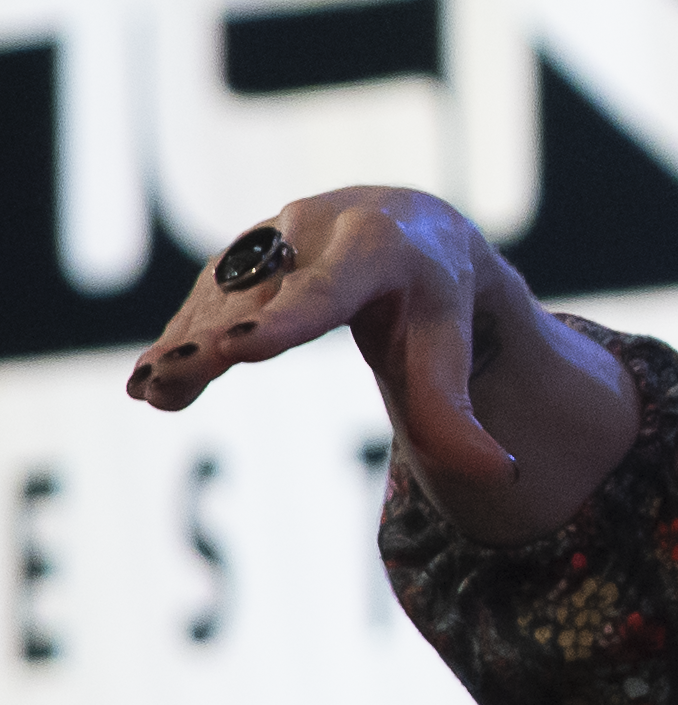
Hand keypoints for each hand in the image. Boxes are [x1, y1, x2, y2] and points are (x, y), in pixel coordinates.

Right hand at [127, 187, 521, 489]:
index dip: (285, 318)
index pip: (329, 288)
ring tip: (151, 393)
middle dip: (213, 337)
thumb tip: (502, 476)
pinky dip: (177, 339)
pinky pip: (205, 301)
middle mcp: (320, 230)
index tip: (240, 345)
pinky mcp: (240, 258)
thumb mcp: (450, 347)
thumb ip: (460, 415)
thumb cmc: (435, 298)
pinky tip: (148, 383)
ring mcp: (272, 238)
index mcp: (381, 247)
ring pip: (222, 298)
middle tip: (172, 379)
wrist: (411, 228)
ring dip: (182, 345)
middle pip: (262, 294)